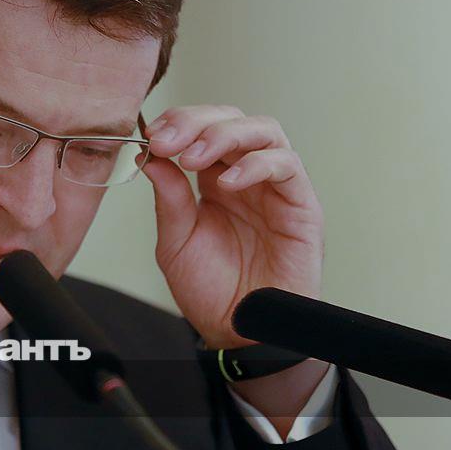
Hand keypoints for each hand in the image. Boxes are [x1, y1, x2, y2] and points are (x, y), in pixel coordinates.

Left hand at [141, 105, 324, 348]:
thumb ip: (168, 198)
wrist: (238, 331)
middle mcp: (246, 175)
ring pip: (263, 131)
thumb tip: (150, 154)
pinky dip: (256, 165)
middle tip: (166, 141)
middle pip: (231, 118)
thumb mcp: (175, 241)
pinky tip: (227, 183)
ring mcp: (275, 187)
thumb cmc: (211, 289)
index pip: (202, 128)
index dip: (178, 122)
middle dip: (195, 122)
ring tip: (193, 158)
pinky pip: (287, 165)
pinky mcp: (301, 205)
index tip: (151, 135)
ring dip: (224, 136)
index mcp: (214, 179)